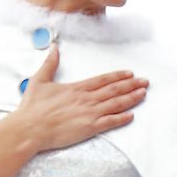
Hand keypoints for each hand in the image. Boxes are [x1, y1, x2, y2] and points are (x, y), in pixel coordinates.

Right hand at [0, 45, 147, 176]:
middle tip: (146, 82)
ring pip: (116, 104)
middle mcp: (86, 99)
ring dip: (131, 98)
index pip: (103, 79)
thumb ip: (50, 64)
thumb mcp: (40, 81)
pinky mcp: (89, 127)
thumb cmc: (32, 107)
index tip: (130, 73)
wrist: (30, 128)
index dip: (118, 76)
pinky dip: (122, 118)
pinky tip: (131, 115)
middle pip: (114, 90)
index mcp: (77, 88)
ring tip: (144, 94)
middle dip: (132, 85)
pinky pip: (110, 122)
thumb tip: (54, 48)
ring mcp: (89, 113)